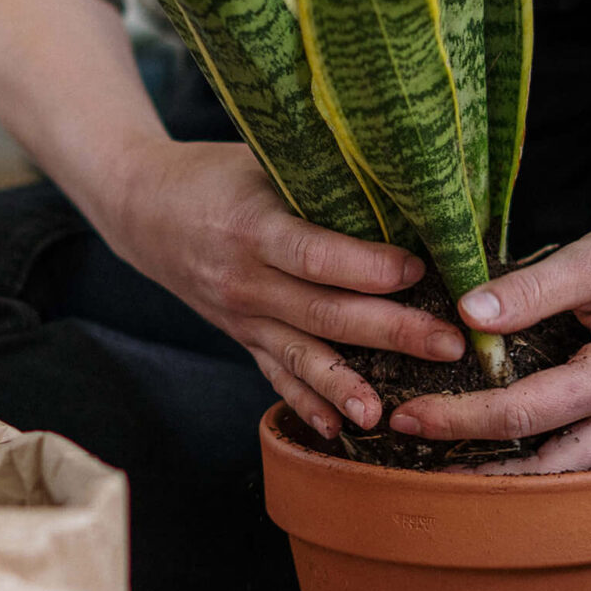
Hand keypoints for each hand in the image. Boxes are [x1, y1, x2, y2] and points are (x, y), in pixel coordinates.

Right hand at [106, 140, 465, 438]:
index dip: (368, 267)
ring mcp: (241, 316)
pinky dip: (305, 404)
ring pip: (301, 356)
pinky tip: (338, 430)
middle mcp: (245, 280)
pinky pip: (275, 376)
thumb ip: (320, 177)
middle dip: (390, 332)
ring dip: (346, 386)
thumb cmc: (214, 174)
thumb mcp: (260, 160)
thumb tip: (402, 183)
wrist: (142, 207)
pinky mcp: (241, 337)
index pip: (316, 256)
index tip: (419, 270)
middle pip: (323, 313)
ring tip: (387, 413)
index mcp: (252, 228)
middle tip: (448, 344)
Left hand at [387, 177, 590, 470]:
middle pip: (548, 466)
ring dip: (515, 473)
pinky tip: (509, 447)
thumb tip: (464, 315)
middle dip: (479, 468)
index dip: (460, 419)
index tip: (407, 418)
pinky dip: (550, 458)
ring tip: (451, 463)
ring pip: (575, 472)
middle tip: (415, 457)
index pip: (525, 414)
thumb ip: (530, 290)